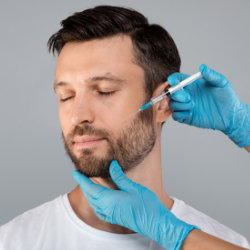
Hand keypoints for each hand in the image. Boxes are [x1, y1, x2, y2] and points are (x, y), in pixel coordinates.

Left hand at [73, 160, 197, 248]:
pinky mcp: (114, 217)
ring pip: (93, 202)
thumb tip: (111, 165)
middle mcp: (106, 208)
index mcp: (109, 200)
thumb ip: (119, 177)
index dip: (82, 180)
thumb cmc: (146, 205)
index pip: (90, 188)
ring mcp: (109, 214)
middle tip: (80, 176)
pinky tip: (98, 196)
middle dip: (84, 185)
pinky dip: (94, 200)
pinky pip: (98, 208)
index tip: (75, 173)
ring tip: (87, 184)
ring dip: (89, 193)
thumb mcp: (132, 187)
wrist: (154, 223)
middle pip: (90, 195)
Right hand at [168, 64, 249, 147]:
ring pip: (172, 104)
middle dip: (176, 94)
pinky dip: (179, 114)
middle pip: (172, 93)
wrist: (230, 114)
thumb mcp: (221, 83)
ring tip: (193, 105)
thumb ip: (211, 75)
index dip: (172, 80)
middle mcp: (187, 95)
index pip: (177, 80)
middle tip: (188, 97)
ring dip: (179, 105)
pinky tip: (190, 114)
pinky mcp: (186, 117)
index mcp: (192, 84)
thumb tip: (202, 67)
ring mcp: (186, 106)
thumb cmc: (226, 97)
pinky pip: (175, 116)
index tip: (172, 82)